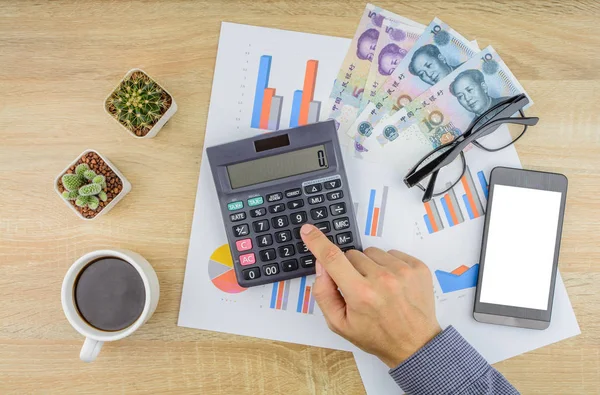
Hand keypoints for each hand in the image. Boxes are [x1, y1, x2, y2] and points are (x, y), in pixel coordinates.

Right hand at [300, 224, 440, 367]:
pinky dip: (388, 265)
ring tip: (379, 288)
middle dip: (350, 268)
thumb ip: (324, 293)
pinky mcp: (417, 267)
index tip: (308, 230)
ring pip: (371, 253)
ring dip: (370, 266)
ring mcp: (402, 271)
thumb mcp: (339, 324)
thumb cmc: (376, 336)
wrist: (414, 344)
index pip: (332, 258)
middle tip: (360, 289)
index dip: (317, 242)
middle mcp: (382, 279)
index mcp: (360, 294)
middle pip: (352, 255)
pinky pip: (392, 253)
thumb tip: (321, 266)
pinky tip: (393, 284)